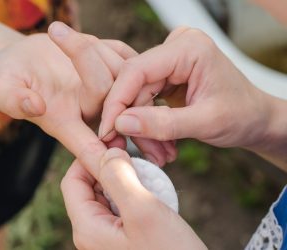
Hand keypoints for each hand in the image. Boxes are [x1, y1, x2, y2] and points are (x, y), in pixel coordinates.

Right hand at [0, 24, 135, 175]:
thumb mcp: (1, 89)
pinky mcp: (115, 71)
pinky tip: (83, 40)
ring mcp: (107, 92)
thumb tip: (35, 106)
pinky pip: (127, 56)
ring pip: (122, 70)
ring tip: (61, 36)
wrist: (24, 58)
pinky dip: (107, 43)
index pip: (88, 148)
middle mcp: (91, 112)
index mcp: (65, 124)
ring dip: (92, 44)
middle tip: (54, 31)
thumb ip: (13, 100)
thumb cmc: (10, 78)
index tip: (115, 161)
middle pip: (109, 91)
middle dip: (84, 54)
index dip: (103, 160)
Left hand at [61, 147, 206, 249]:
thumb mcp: (143, 210)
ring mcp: (108, 237)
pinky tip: (154, 192)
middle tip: (135, 156)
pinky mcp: (125, 239)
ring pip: (107, 195)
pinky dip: (135, 194)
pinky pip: (123, 208)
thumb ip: (119, 176)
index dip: (89, 157)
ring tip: (149, 174)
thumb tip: (107, 152)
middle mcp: (92, 233)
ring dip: (126, 180)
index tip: (114, 143)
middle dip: (110, 168)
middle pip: (89, 187)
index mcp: (87, 227)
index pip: (73, 181)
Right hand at [99, 27, 278, 161]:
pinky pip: (144, 100)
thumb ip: (162, 124)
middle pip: (134, 85)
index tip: (107, 131)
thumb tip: (121, 123)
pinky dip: (149, 125)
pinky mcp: (166, 75)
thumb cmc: (241, 115)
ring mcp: (169, 60)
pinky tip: (161, 144)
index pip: (136, 71)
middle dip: (133, 122)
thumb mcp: (204, 122)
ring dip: (143, 129)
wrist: (255, 119)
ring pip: (136, 96)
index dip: (117, 102)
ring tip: (159, 154)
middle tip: (140, 152)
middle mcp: (175, 48)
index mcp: (188, 48)